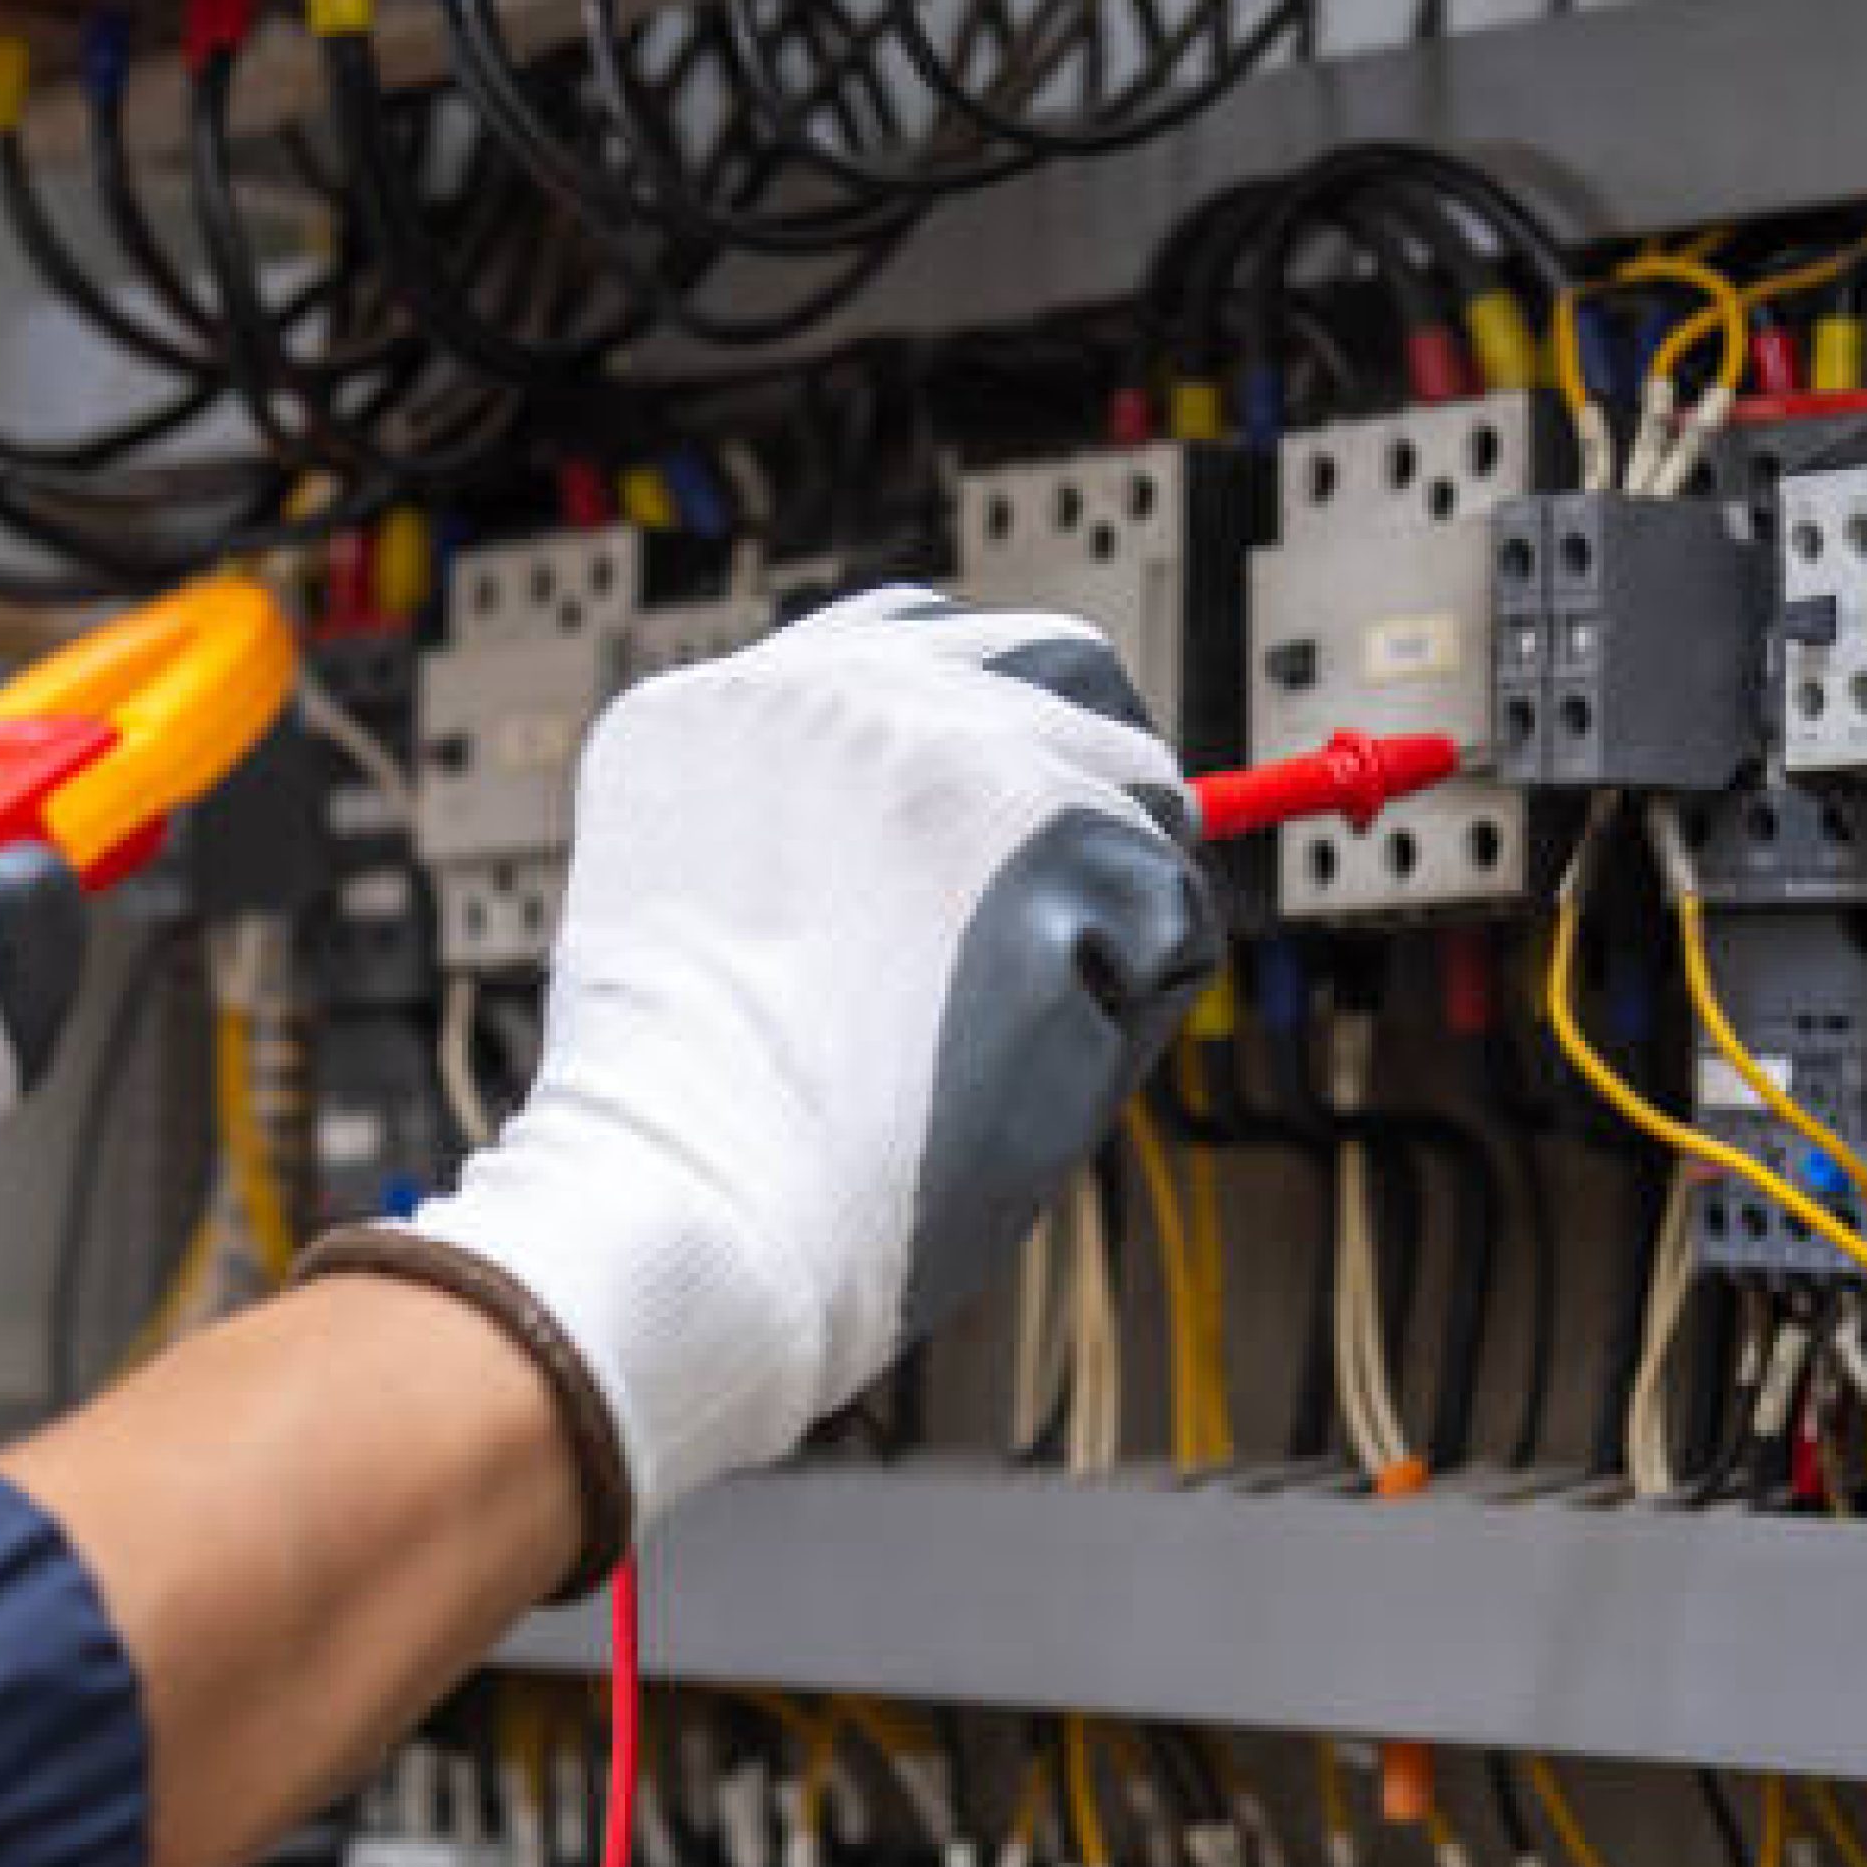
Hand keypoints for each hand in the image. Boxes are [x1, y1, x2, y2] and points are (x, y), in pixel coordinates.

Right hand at [301, 590, 1218, 1571]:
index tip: (1017, 821)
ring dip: (1108, 913)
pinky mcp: (1048, 836)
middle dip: (1098, 780)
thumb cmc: (703, 1133)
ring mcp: (942, 751)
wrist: (691, 1223)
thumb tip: (1021, 811)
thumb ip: (832, 834)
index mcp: (719, 710)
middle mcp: (827, 692)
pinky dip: (1133, 1011)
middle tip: (1086, 917)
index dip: (999, 731)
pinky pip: (1175, 918)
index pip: (916, 643)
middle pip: (1060, 663)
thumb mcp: (720, 924)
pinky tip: (1018, 1069)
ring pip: (1138, 791)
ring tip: (989, 1038)